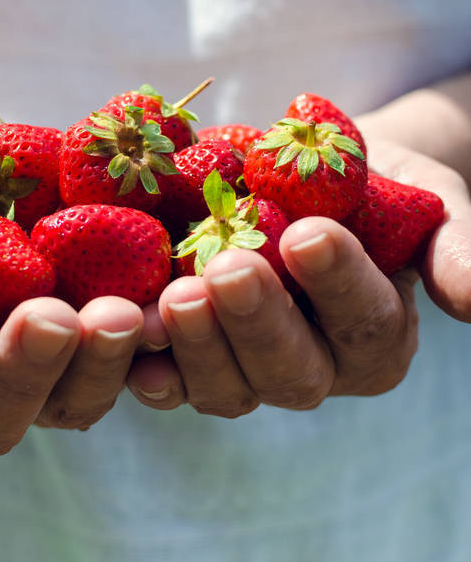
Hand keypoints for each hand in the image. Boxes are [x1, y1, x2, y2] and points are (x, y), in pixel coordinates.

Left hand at [127, 144, 470, 414]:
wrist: (301, 175)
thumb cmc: (373, 185)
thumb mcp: (425, 199)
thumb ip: (455, 248)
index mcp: (376, 342)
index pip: (365, 324)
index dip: (339, 285)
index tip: (311, 233)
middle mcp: (314, 372)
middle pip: (290, 370)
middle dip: (258, 322)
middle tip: (229, 269)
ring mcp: (244, 371)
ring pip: (224, 386)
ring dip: (196, 346)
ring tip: (176, 294)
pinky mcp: (187, 358)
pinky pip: (164, 376)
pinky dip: (142, 360)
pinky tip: (124, 330)